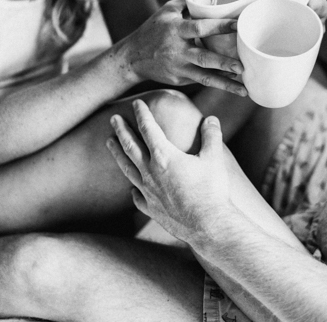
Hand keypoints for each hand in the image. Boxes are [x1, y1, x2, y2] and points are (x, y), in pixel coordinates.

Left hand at [107, 99, 230, 243]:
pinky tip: (132, 190)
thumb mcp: (214, 158)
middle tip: (113, 118)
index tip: (136, 103)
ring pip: (127, 169)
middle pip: (130, 146)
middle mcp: (151, 172)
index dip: (142, 113)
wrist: (209, 227)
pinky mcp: (152, 209)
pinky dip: (133, 190)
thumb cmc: (212, 190)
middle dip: (121, 130)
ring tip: (109, 143)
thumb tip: (211, 119)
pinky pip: (137, 197)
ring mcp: (148, 192)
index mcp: (164, 156)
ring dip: (117, 154)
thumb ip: (211, 135)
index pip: (148, 128)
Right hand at [122, 0, 246, 95]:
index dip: (219, 26)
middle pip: (204, 58)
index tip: (238, 25)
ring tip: (244, 90)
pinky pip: (201, 80)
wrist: (131, 58)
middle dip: (224, 63)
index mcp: (176, 30)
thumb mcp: (165, 12)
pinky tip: (234, 85)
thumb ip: (186, 2)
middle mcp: (178, 51)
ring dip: (225, 83)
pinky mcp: (179, 80)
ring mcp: (179, 68)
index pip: (200, 27)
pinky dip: (217, 82)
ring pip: (205, 78)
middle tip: (242, 66)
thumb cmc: (151, 30)